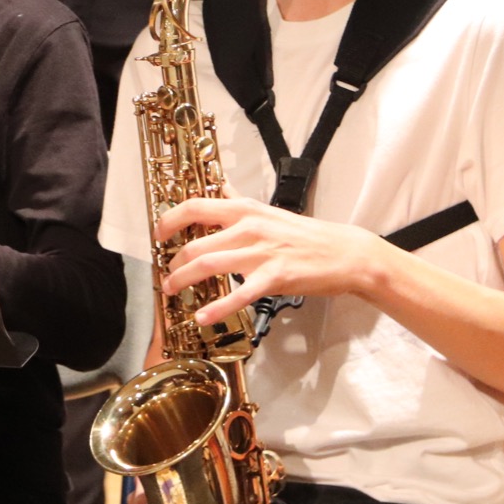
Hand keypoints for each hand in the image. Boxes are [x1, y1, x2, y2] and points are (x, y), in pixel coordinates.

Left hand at [155, 196, 389, 328]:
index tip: (158, 234)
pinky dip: (217, 308)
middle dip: (173, 262)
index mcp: (245, 210)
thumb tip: (219, 186)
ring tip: (172, 290)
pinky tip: (202, 317)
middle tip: (166, 274)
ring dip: (183, 280)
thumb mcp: (268, 211)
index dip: (169, 220)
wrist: (345, 252)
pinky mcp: (275, 277)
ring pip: (208, 265)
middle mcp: (249, 227)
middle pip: (195, 243)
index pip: (195, 207)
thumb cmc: (306, 235)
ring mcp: (261, 252)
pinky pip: (238, 294)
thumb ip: (239, 202)